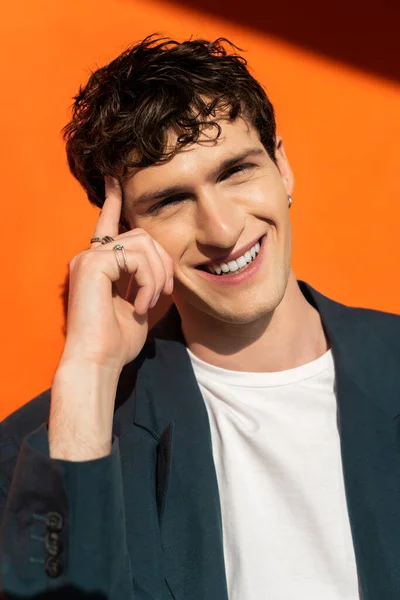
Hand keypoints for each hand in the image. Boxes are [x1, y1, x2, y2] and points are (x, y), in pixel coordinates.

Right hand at [60, 176, 173, 372]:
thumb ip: (147, 282)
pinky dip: (147, 282)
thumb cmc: (116, 342)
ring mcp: (88, 259)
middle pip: (141, 235)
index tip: (115, 178)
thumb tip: (165, 272)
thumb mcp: (139, 306)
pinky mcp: (91, 264)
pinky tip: (140, 304)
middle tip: (165, 291)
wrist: (97, 362)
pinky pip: (135, 258)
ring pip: (142, 243)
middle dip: (163, 261)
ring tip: (150, 302)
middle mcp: (90, 257)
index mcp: (100, 265)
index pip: (108, 224)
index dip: (114, 201)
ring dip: (157, 274)